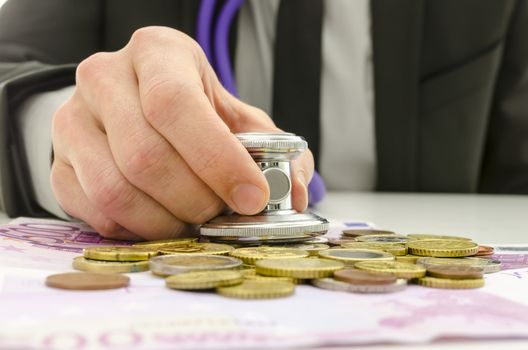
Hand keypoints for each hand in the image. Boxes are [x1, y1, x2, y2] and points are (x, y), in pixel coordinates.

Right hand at [51, 26, 313, 239]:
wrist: (137, 110)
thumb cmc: (195, 113)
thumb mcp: (239, 118)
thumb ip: (275, 151)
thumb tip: (293, 196)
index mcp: (156, 53)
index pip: (175, 104)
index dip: (218, 159)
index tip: (252, 197)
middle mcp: (104, 78)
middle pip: (146, 156)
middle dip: (196, 199)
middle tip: (222, 214)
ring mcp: (73, 122)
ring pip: (116, 191)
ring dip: (167, 221)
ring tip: (194, 220)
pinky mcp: (59, 164)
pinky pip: (96, 212)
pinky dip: (139, 229)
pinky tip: (163, 219)